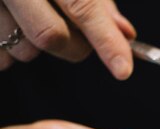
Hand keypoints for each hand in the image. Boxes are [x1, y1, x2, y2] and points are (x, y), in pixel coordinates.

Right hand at [0, 0, 135, 78]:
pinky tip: (10, 26)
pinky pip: (1, 59)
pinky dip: (10, 51)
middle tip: (78, 34)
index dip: (106, 40)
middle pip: (51, 36)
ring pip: (23, 50)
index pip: (82, 6)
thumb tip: (125, 33)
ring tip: (31, 18)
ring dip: (37, 47)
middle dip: (74, 46)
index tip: (123, 69)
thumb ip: (96, 1)